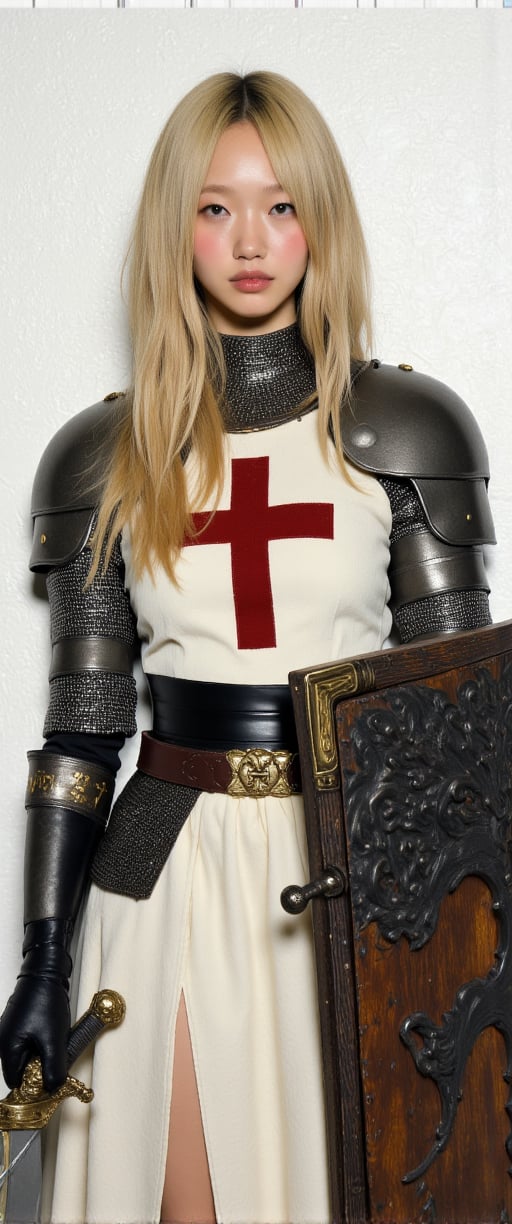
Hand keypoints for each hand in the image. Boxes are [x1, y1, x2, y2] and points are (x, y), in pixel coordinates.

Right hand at [0, 919, 71, 1092]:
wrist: (46, 972)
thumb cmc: (46, 1002)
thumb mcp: (53, 1040)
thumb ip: (53, 1068)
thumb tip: (52, 1089)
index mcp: (6, 1048)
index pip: (16, 1082)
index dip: (33, 1085)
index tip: (50, 1080)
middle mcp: (3, 1042)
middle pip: (21, 1069)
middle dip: (39, 1068)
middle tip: (55, 1058)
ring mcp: (10, 1032)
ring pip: (27, 1056)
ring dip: (42, 1056)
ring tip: (54, 1043)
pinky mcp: (19, 1024)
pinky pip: (28, 1044)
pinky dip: (41, 1044)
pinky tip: (51, 1035)